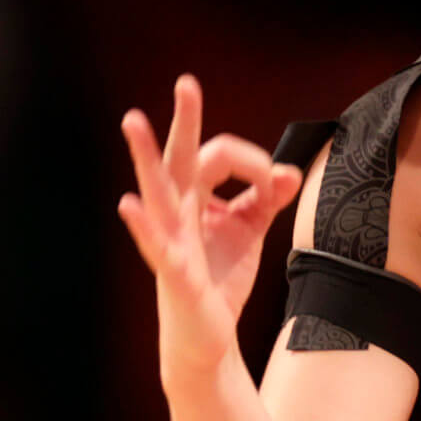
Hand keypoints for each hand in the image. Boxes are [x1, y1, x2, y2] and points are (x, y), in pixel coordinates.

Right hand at [115, 75, 304, 386]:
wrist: (206, 338)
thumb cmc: (219, 280)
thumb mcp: (247, 231)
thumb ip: (266, 198)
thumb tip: (290, 171)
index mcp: (194, 197)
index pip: (220, 156)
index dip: (254, 162)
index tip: (279, 181)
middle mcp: (177, 212)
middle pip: (179, 157)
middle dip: (184, 120)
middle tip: (187, 82)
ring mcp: (171, 239)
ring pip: (157, 190)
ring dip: (146, 156)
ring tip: (134, 122)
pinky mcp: (175, 273)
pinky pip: (158, 245)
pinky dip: (144, 225)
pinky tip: (130, 204)